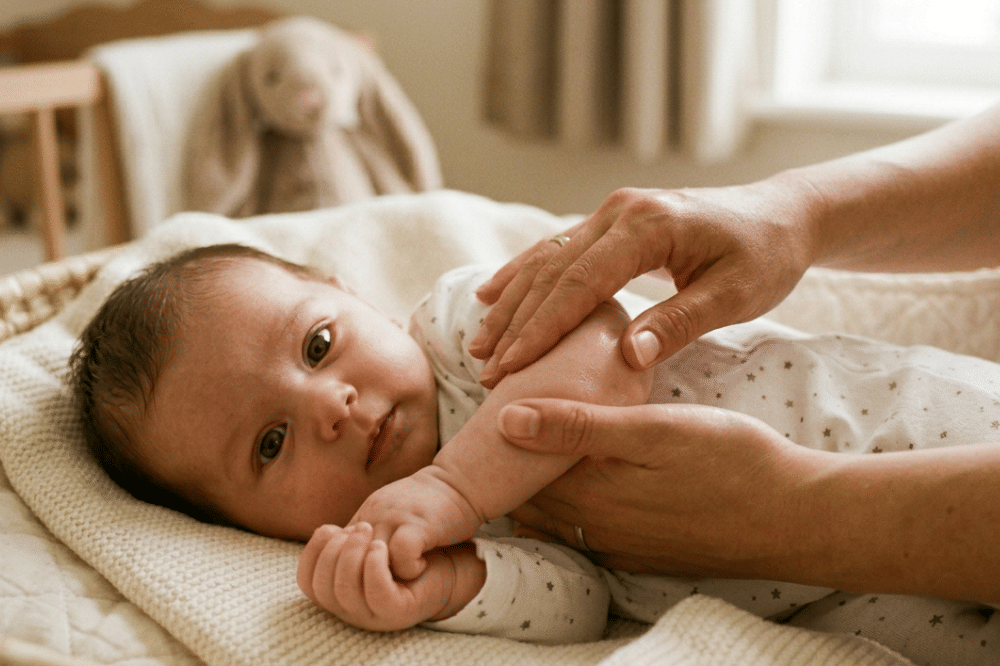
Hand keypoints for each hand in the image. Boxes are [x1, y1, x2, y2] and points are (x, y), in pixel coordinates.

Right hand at [297, 522, 457, 630]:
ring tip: (369, 531)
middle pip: (323, 586)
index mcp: (340, 593)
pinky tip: (381, 546)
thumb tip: (325, 531)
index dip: (311, 552)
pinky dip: (373, 567)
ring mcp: (375, 615)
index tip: (330, 527)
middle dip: (334, 550)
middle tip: (359, 526)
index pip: (307, 581)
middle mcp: (352, 609)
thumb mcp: (370, 542)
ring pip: (345, 591)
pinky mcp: (399, 612)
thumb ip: (347, 544)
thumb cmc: (406, 548)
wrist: (449, 556)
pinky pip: (376, 594)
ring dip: (352, 555)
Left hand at [349, 470, 482, 580]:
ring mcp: (394, 518)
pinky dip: (410, 569)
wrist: (459, 481)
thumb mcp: (388, 513)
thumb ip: (367, 532)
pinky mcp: (419, 522)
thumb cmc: (427, 505)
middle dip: (358, 580)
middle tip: (380, 585)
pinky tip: (421, 567)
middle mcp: (373, 515)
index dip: (339, 572)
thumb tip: (348, 557)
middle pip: (345, 558)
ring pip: (369, 558)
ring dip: (383, 576)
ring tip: (401, 579)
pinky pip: (401, 553)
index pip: (329, 549)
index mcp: (364, 515)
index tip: (363, 580)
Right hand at [469, 184, 815, 385]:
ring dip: (511, 302)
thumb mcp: (735, 295)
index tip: (512, 366)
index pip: (580, 282)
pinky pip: (556, 250)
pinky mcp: (611, 222)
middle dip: (515, 321)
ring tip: (479, 342)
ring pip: (546, 259)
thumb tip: (626, 358)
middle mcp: (619, 212)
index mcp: (648, 226)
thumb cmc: (765, 255)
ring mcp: (612, 213)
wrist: (782, 214)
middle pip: (552, 271)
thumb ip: (679, 322)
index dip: (543, 327)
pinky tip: (493, 295)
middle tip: (485, 367)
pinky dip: (523, 275)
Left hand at [500, 398, 828, 578]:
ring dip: (546, 483)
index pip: (514, 476)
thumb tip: (505, 419)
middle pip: (531, 498)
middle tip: (516, 412)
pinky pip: (590, 529)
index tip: (498, 401)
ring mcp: (621, 546)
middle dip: (516, 464)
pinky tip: (595, 473)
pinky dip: (577, 501)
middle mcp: (595, 530)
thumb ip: (579, 425)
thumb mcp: (653, 430)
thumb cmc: (730, 463)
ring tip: (550, 439)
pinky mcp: (645, 551)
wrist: (796, 518)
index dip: (498, 441)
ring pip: (559, 514)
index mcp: (588, 497)